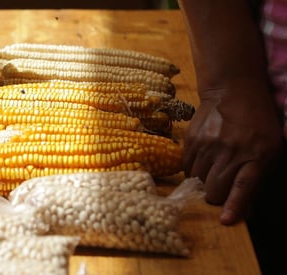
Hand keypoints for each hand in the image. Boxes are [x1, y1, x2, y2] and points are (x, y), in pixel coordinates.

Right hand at [183, 78, 283, 224]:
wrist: (231, 90)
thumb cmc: (257, 122)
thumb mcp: (269, 149)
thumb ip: (257, 179)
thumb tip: (246, 211)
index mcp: (256, 155)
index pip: (243, 186)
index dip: (234, 205)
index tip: (225, 220)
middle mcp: (230, 151)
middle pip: (214, 190)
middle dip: (216, 196)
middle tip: (220, 187)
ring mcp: (207, 145)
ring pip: (197, 181)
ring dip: (203, 182)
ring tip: (211, 169)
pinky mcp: (190, 140)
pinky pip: (186, 167)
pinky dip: (193, 171)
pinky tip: (202, 161)